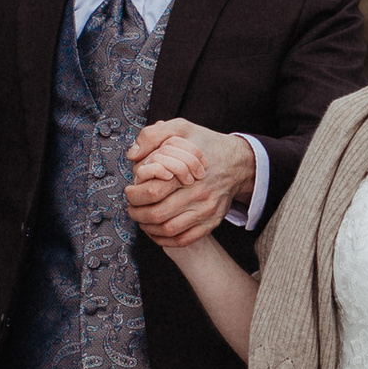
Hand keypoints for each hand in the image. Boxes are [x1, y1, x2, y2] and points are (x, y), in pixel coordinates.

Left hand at [126, 119, 252, 248]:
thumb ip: (153, 135)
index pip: (153, 191)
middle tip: (131, 207)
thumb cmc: (206, 146)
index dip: (135, 194)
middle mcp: (199, 195)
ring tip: (141, 218)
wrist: (238, 163)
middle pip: (157, 214)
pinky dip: (165, 240)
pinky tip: (156, 231)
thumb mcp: (182, 128)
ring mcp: (206, 212)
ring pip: (168, 230)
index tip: (130, 190)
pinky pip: (184, 240)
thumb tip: (133, 155)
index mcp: (188, 173)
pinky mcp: (211, 223)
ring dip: (147, 228)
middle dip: (137, 213)